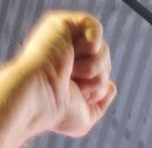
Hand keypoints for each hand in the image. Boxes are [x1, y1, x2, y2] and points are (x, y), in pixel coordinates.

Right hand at [15, 12, 115, 138]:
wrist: (39, 97)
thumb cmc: (56, 112)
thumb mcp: (84, 119)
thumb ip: (100, 106)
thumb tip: (112, 86)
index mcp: (71, 75)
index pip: (102, 77)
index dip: (97, 90)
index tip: (77, 96)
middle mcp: (67, 56)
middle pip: (106, 63)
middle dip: (97, 79)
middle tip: (73, 84)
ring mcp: (64, 39)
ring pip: (103, 49)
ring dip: (93, 67)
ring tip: (70, 71)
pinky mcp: (62, 24)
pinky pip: (95, 26)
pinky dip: (91, 44)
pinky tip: (73, 52)